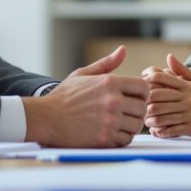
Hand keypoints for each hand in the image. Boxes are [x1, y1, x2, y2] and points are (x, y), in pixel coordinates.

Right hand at [23, 45, 147, 147]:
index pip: (144, 87)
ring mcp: (109, 121)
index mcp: (109, 82)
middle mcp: (112, 101)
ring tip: (118, 122)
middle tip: (126, 112)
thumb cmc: (64, 96)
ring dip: (130, 125)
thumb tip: (123, 50)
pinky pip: (126, 139)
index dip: (142, 93)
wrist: (46, 118)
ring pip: (136, 125)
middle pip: (142, 107)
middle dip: (136, 110)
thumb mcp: (83, 74)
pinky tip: (111, 132)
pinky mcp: (105, 139)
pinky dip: (121, 138)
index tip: (133, 97)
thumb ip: (106, 63)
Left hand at [142, 54, 190, 139]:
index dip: (147, 80)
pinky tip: (158, 132)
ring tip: (147, 122)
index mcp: (188, 86)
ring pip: (161, 114)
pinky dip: (161, 131)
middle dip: (144, 102)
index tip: (142, 87)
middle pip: (156, 96)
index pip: (161, 77)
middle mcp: (188, 98)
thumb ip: (183, 71)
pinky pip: (171, 129)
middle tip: (139, 107)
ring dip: (150, 119)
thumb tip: (168, 57)